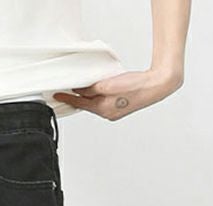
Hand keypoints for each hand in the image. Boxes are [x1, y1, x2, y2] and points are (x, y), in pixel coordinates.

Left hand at [53, 66, 182, 120]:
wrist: (156, 86)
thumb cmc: (136, 85)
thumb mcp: (108, 84)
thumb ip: (92, 88)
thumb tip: (80, 89)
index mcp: (103, 110)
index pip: (80, 104)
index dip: (68, 98)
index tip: (57, 95)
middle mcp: (107, 114)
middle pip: (87, 105)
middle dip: (77, 98)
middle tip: (67, 90)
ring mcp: (114, 112)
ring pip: (96, 103)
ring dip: (89, 96)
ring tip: (82, 89)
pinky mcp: (120, 107)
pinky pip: (104, 102)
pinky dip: (98, 96)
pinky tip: (99, 90)